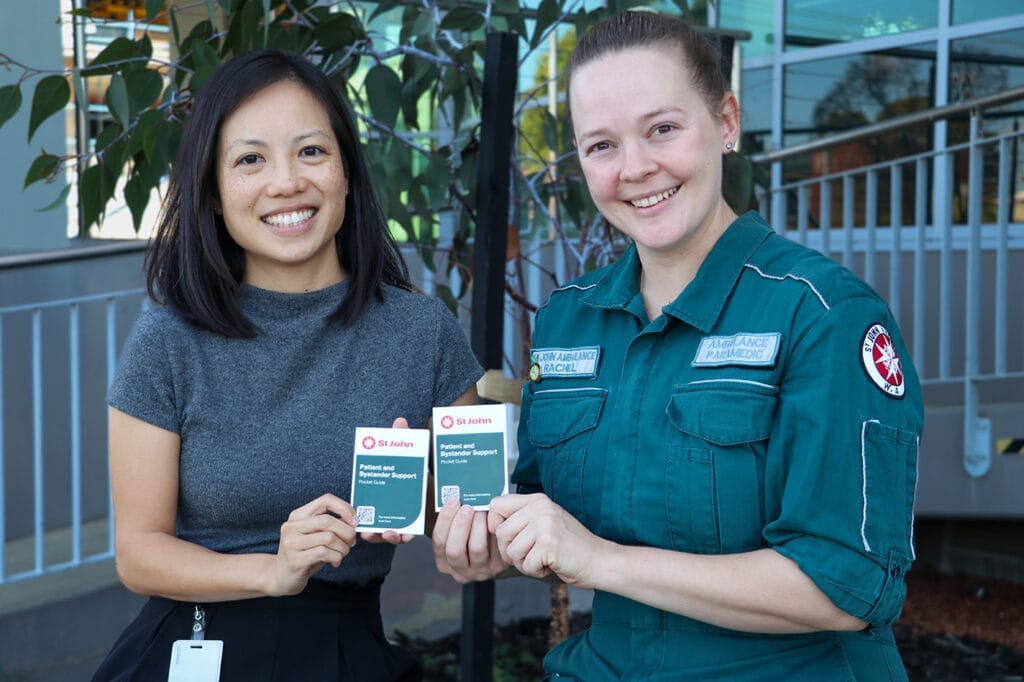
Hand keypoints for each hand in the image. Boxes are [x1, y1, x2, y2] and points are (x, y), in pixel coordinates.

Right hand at [272, 493, 358, 595]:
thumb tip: (353, 522)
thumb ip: (331, 526)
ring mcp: (291, 543)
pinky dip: (337, 557)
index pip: (325, 500)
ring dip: (343, 547)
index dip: (344, 508)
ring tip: (343, 553)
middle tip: (352, 541)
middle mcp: (292, 526)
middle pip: (328, 520)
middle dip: (347, 532)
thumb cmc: (304, 554)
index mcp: (298, 515)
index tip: (355, 521)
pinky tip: (335, 562)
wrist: (281, 576)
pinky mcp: (295, 560)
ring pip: (328, 538)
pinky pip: (324, 553)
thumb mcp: (316, 536)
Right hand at [359, 416, 417, 545]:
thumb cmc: (415, 470)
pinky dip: (406, 536)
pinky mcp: (414, 526)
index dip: (362, 515)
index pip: (368, 507)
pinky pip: (406, 535)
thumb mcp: (409, 455)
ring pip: (389, 533)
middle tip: (368, 532)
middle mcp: (387, 511)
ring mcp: (400, 520)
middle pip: (375, 524)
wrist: (435, 483)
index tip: (359, 520)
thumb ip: (402, 439)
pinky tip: (408, 535)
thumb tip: (400, 421)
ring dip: (388, 537)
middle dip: (372, 531)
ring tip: (391, 534)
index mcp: (382, 496)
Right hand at [432, 496, 507, 582]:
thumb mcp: (458, 530)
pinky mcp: (496, 567)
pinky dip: (493, 532)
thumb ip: (452, 517)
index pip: (439, 542)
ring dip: (478, 526)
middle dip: (459, 525)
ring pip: (476, 549)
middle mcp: (459, 571)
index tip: (452, 501)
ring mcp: (478, 572)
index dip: (444, 520)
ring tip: (481, 510)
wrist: (497, 549)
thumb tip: (450, 494)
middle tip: (467, 507)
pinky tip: (494, 518)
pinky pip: (495, 549)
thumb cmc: (471, 532)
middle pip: (454, 550)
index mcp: (444, 562)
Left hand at [488, 493, 606, 587]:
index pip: (496, 505)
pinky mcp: (548, 544)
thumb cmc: (570, 546)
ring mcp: (544, 524)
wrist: (599, 560)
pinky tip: (550, 565)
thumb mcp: (545, 522)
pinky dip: (535, 571)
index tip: (510, 538)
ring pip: (511, 551)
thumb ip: (522, 518)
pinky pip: (525, 564)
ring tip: (542, 559)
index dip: (495, 525)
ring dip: (524, 563)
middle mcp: (540, 507)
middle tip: (530, 555)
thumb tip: (488, 523)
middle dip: (510, 551)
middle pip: (500, 532)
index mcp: (537, 500)